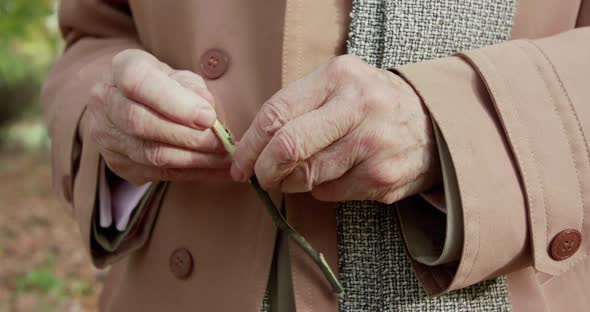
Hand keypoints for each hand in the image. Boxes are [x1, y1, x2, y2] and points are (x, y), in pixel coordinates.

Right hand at [81, 49, 229, 184]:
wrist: (131, 102)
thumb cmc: (163, 85)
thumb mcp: (179, 76)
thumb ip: (193, 90)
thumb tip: (208, 112)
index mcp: (121, 68)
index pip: (139, 84)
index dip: (175, 103)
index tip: (208, 117)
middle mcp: (105, 102)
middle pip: (142, 124)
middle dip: (189, 137)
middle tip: (223, 144)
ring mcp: (107, 136)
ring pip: (152, 154)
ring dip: (195, 160)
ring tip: (227, 159)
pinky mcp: (119, 164)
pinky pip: (160, 173)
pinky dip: (194, 173)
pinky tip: (218, 170)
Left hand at [231, 55, 439, 203]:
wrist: (432, 122)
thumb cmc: (371, 103)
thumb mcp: (338, 85)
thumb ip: (298, 106)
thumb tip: (252, 146)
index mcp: (338, 77)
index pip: (277, 114)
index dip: (250, 145)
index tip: (240, 162)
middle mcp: (358, 108)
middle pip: (288, 148)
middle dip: (264, 170)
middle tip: (260, 177)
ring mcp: (373, 145)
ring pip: (307, 177)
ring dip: (292, 182)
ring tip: (299, 174)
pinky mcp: (382, 177)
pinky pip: (330, 193)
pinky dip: (321, 190)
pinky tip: (335, 174)